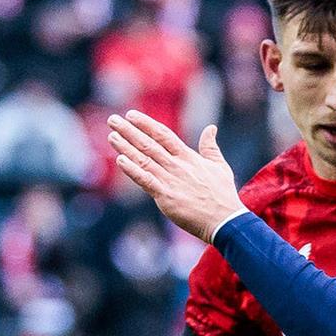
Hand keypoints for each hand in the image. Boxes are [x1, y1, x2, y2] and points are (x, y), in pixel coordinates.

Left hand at [107, 111, 246, 244]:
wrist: (224, 220)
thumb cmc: (223, 195)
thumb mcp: (220, 166)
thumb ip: (210, 147)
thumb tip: (211, 128)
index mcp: (188, 157)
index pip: (163, 135)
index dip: (146, 124)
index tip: (131, 115)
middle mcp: (177, 166)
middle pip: (149, 144)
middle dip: (129, 131)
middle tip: (113, 120)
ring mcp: (170, 181)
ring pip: (144, 160)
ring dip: (126, 147)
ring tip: (111, 136)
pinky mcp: (166, 197)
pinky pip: (146, 181)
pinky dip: (133, 170)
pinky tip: (121, 160)